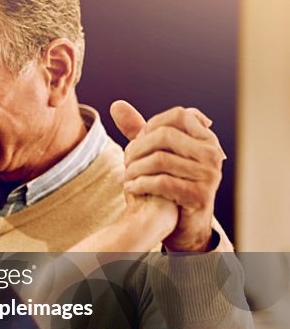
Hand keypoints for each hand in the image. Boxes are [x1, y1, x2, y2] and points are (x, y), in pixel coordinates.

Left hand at [110, 100, 223, 251]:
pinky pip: (161, 182)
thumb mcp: (157, 153)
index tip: (139, 139)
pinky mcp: (199, 195)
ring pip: (160, 160)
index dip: (153, 123)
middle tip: (125, 160)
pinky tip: (130, 187)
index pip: (179, 115)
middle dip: (138, 147)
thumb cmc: (169, 182)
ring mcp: (208, 175)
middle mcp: (212, 154)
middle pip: (165, 135)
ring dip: (134, 168)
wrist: (184, 224)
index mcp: (206, 139)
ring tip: (125, 175)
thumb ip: (139, 130)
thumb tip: (116, 105)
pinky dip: (140, 184)